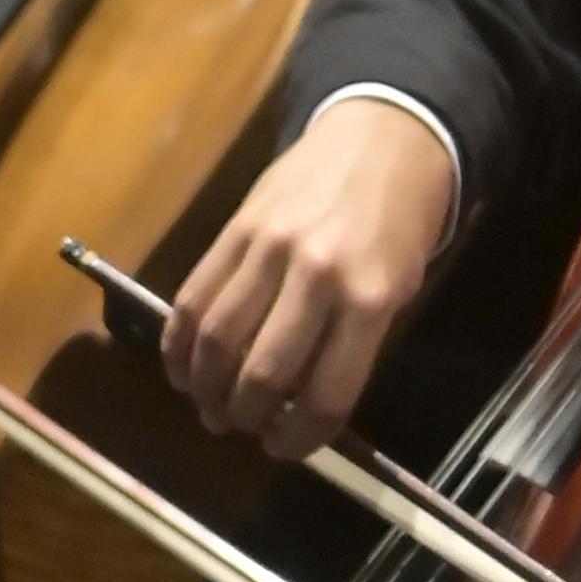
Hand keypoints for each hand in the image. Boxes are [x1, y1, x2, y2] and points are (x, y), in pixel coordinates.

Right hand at [162, 97, 455, 457]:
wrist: (384, 133)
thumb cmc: (401, 221)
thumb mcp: (401, 285)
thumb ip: (356, 343)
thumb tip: (302, 409)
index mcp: (371, 299)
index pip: (327, 395)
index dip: (300, 438)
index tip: (284, 448)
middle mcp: (318, 277)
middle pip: (263, 374)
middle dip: (245, 418)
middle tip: (240, 430)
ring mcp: (270, 249)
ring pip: (218, 339)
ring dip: (205, 388)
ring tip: (207, 409)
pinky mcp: (235, 228)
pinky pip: (194, 296)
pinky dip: (179, 342)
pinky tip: (180, 367)